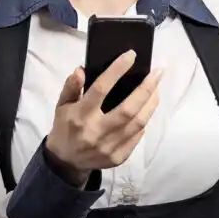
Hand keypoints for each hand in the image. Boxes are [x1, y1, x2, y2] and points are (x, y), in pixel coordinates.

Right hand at [44, 50, 162, 186]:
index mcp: (80, 115)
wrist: (66, 162)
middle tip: (157, 73)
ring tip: (157, 88)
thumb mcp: (62, 105)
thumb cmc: (65, 126)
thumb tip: (81, 70)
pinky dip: (144, 121)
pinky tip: (147, 109)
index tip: (131, 55)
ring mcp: (108, 147)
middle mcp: (96, 132)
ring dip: (151, 103)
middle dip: (146, 89)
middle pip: (128, 109)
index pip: (101, 88)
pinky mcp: (118, 157)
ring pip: (138, 123)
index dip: (117, 70)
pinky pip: (137, 136)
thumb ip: (71, 87)